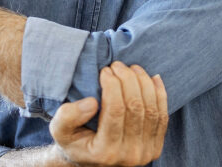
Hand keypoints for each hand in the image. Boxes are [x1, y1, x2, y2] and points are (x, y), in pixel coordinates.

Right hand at [49, 61, 168, 166]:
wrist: (89, 161)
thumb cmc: (73, 141)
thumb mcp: (59, 131)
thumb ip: (67, 117)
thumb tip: (92, 102)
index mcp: (105, 152)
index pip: (115, 110)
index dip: (112, 85)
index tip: (105, 70)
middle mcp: (129, 155)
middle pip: (136, 107)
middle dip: (128, 80)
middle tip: (117, 65)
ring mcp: (146, 152)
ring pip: (152, 110)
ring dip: (144, 83)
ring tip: (132, 68)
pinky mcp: (156, 147)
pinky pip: (163, 117)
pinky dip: (160, 94)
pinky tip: (152, 78)